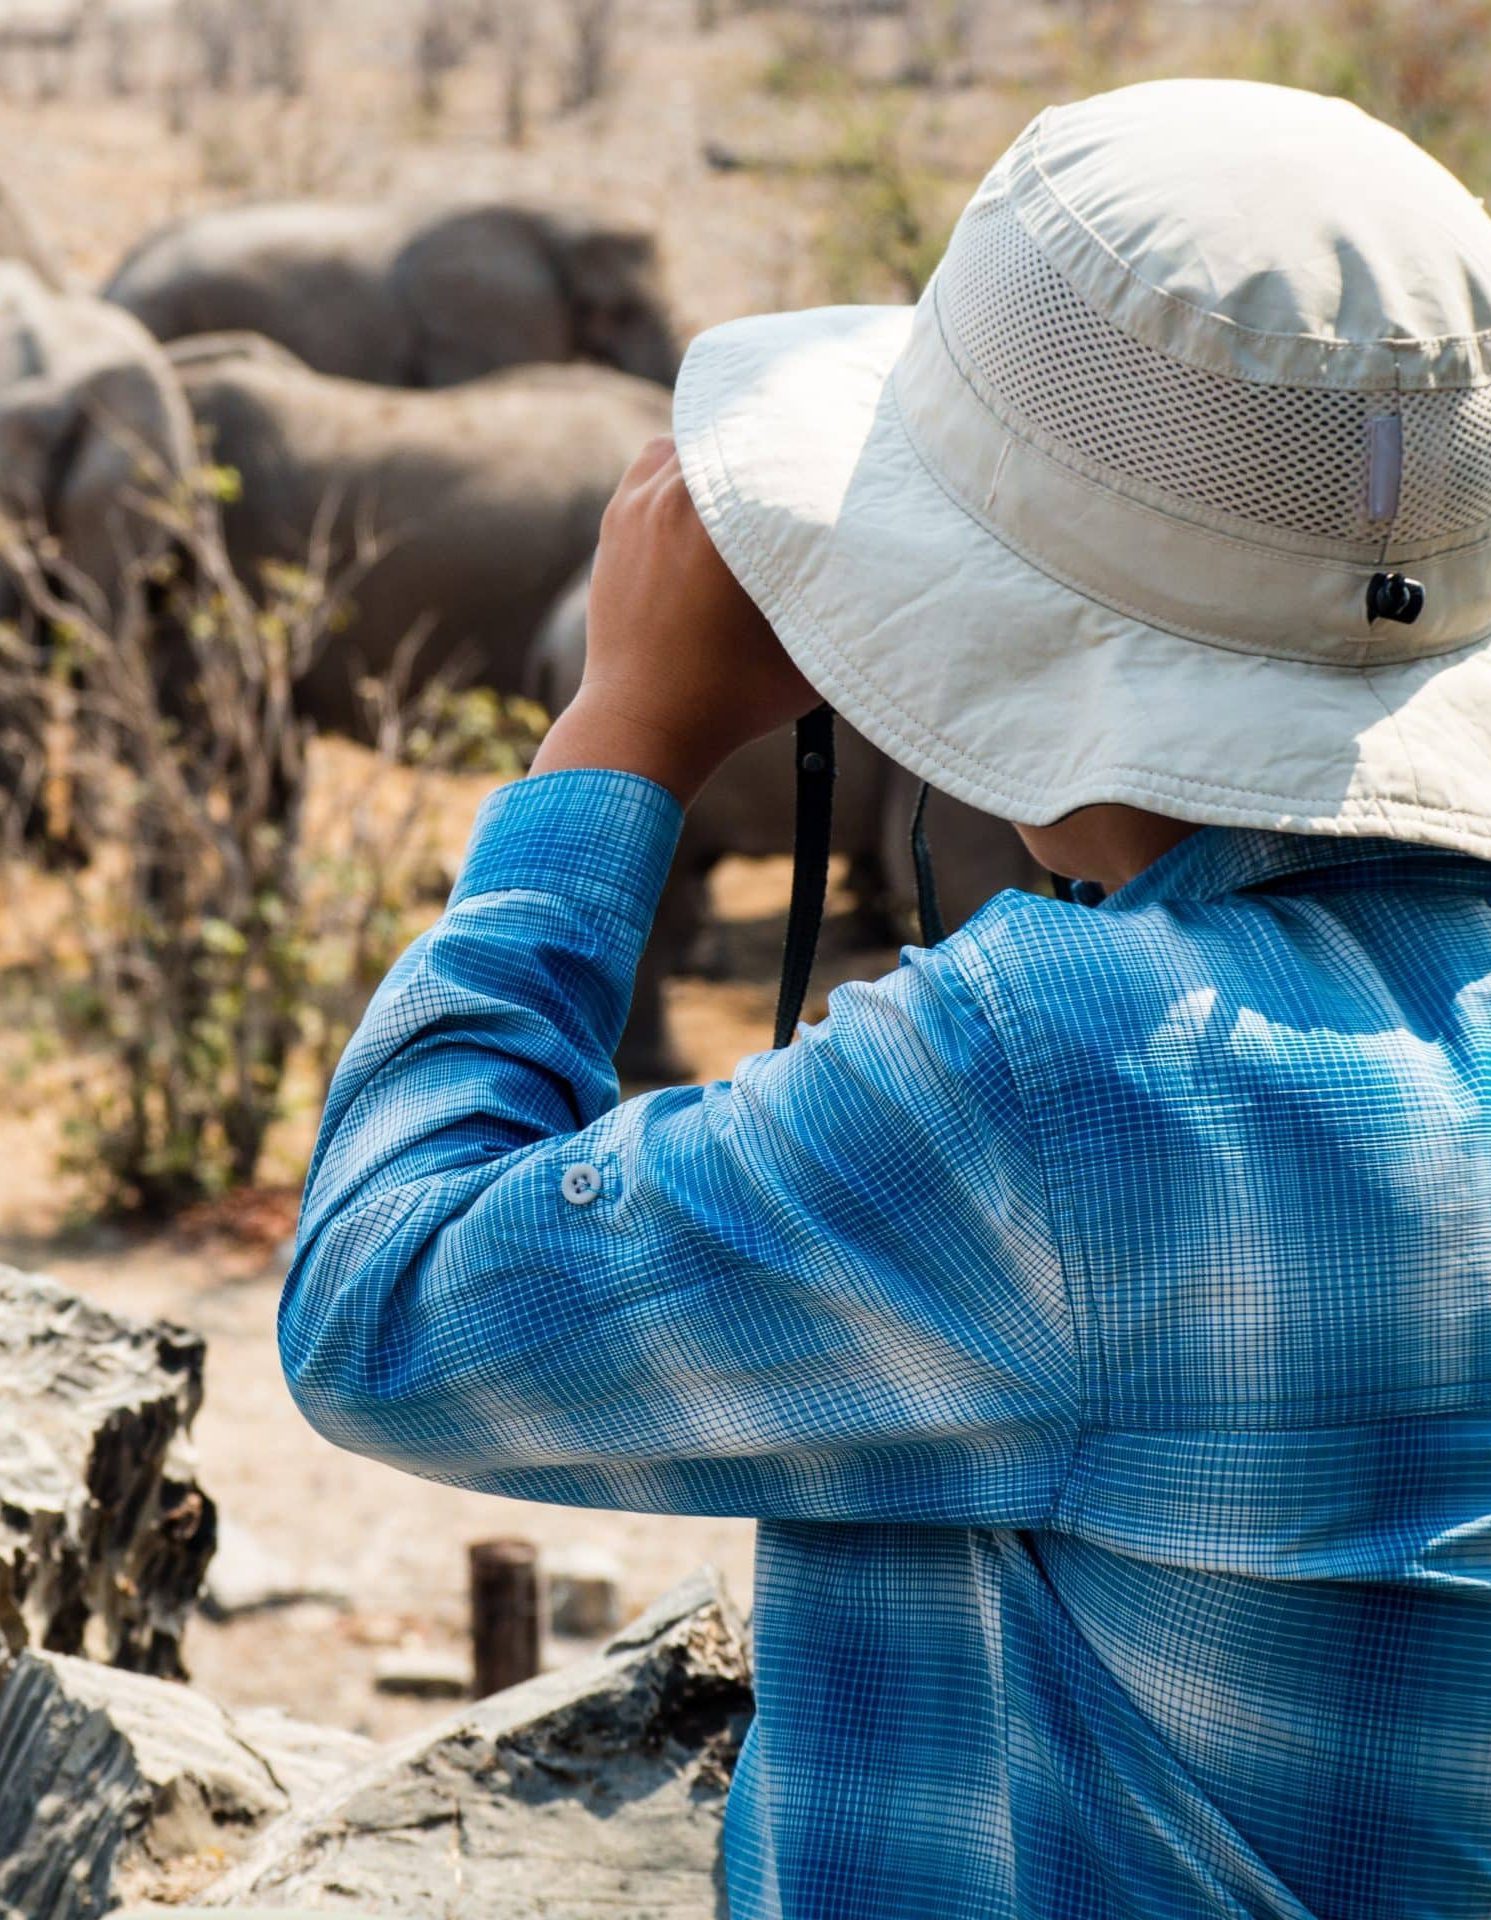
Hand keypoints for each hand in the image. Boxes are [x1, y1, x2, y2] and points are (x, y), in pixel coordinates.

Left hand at [528, 436, 819, 804]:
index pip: (785, 442)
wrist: (641, 724)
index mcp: (728, 519)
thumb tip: (888, 565)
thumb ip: (844, 602)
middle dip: (775, 438)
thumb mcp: (809, 656)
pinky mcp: (618, 518)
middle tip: (812, 449)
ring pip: (695, 439)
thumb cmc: (732, 699)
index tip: (849, 438)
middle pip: (739, 429)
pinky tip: (715, 490)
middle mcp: (678, 496)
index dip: (821, 435)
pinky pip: (659, 462)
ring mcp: (639, 502)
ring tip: (762, 471)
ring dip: (728, 450)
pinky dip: (688, 466)